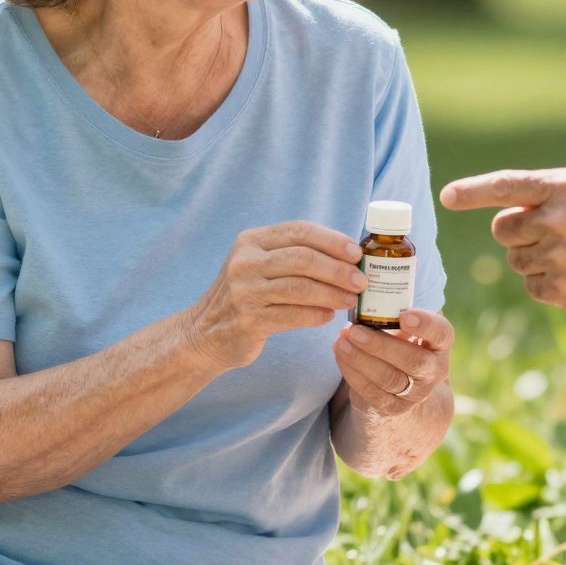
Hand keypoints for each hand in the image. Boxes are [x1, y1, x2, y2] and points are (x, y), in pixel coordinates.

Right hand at [184, 222, 366, 369]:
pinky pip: (293, 315)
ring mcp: (244, 292)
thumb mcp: (259, 264)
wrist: (204, 333)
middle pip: (303, 258)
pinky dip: (316, 314)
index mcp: (250, 241)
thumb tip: (347, 256)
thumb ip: (293, 255)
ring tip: (351, 299)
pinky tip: (329, 316)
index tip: (356, 252)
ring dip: (333, 293)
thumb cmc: (245, 295)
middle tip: (361, 280)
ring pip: (301, 287)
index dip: (332, 240)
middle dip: (338, 269)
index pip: (299, 231)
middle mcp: (244, 262)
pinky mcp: (248, 321)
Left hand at [334, 309, 452, 414]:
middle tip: (354, 330)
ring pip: (388, 378)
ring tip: (341, 340)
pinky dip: (352, 371)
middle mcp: (434, 370)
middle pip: (413, 361)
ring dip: (360, 358)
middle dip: (380, 345)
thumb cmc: (401, 343)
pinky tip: (339, 354)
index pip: (442, 333)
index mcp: (440, 344)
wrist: (404, 387)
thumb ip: (396, 306)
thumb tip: (368, 275)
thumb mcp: (407, 326)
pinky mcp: (392, 407)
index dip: (426, 325)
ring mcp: (415, 393)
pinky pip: (370, 391)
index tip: (404, 316)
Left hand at [441, 168, 565, 317]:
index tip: (446, 197)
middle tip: (549, 234)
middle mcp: (559, 220)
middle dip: (516, 232)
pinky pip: (532, 287)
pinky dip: (547, 284)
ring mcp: (560, 258)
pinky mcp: (564, 291)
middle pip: (502, 229)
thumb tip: (504, 212)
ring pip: (515, 260)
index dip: (472, 191)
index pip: (506, 186)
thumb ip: (550, 195)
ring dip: (534, 259)